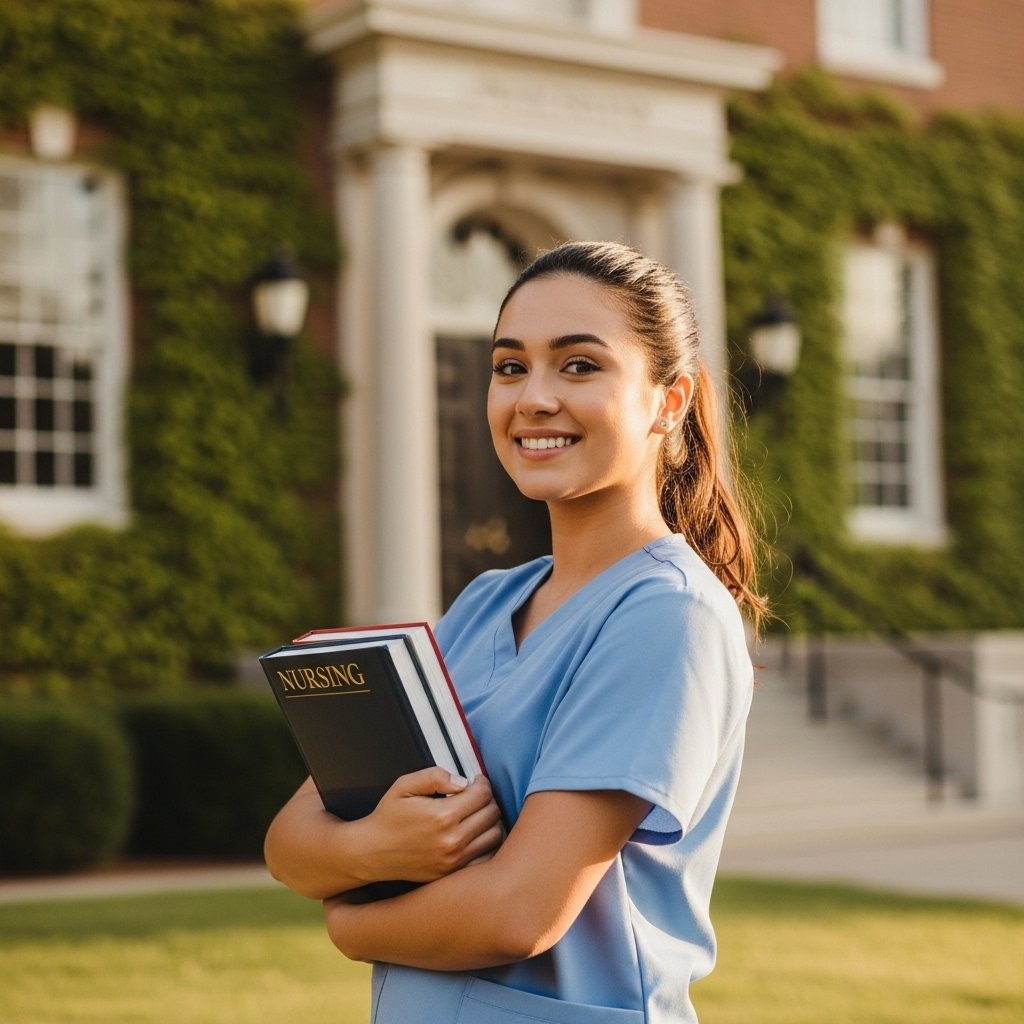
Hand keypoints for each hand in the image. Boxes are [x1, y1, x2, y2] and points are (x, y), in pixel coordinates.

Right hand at [353, 767, 503, 883]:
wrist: (372, 852)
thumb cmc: (389, 817)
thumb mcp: (404, 785)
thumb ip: (435, 776)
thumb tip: (463, 782)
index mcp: (442, 816)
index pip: (482, 794)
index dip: (482, 783)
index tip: (475, 781)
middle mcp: (452, 841)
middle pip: (492, 813)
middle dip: (487, 799)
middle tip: (475, 796)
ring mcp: (454, 861)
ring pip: (495, 835)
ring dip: (490, 820)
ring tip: (476, 814)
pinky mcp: (453, 873)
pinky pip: (487, 856)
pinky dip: (487, 843)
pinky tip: (475, 834)